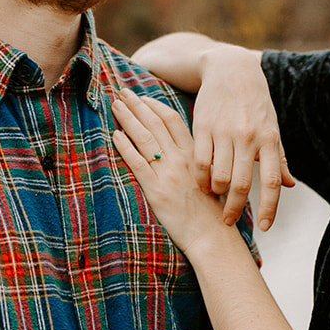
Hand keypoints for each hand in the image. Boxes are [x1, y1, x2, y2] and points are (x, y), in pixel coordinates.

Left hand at [112, 93, 229, 256]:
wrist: (214, 237)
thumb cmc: (214, 213)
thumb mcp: (211, 180)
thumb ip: (199, 163)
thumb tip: (186, 154)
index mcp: (196, 154)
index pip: (173, 121)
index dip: (156, 106)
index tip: (144, 97)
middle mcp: (182, 159)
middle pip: (155, 124)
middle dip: (137, 105)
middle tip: (123, 91)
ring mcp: (168, 174)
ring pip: (145, 138)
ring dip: (128, 119)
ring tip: (115, 105)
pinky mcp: (157, 190)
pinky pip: (138, 163)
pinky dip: (125, 147)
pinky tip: (115, 135)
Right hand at [193, 46, 293, 229]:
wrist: (231, 69)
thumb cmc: (256, 103)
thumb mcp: (272, 127)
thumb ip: (279, 158)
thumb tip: (290, 185)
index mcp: (269, 139)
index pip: (272, 182)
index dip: (269, 209)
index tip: (264, 227)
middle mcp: (248, 137)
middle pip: (241, 185)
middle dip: (235, 209)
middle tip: (229, 220)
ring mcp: (224, 132)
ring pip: (218, 176)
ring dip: (216, 194)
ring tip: (215, 198)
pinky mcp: (202, 126)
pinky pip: (199, 162)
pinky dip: (200, 178)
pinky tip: (202, 182)